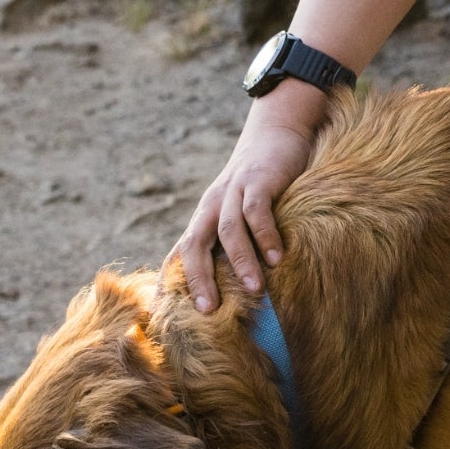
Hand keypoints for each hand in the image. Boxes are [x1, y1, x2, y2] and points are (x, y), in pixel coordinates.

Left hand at [170, 83, 329, 311]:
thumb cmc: (264, 180)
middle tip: (208, 311)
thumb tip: (246, 288)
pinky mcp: (259, 180)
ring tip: (255, 290)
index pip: (181, 255)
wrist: (277, 129)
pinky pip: (257, 211)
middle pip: (194, 245)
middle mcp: (213, 206)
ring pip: (228, 231)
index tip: (172, 319)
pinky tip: (278, 257)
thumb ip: (241, 240)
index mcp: (205, 218)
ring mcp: (234, 191)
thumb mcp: (243, 210)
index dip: (173, 286)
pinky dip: (265, 235)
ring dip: (240, 262)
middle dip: (198, 279)